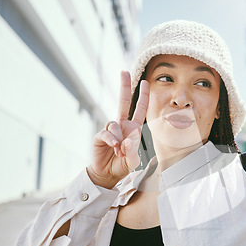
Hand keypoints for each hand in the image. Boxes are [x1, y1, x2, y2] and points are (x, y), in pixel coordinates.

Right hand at [87, 71, 149, 188]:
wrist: (108, 174)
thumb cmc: (123, 165)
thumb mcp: (133, 161)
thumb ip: (132, 151)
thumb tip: (127, 139)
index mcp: (133, 128)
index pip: (139, 109)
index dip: (143, 96)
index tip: (145, 82)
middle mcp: (122, 125)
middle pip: (123, 102)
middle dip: (124, 86)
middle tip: (124, 71)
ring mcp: (111, 130)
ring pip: (115, 124)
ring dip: (119, 138)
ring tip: (119, 151)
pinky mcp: (101, 136)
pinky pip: (106, 132)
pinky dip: (112, 139)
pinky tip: (114, 146)